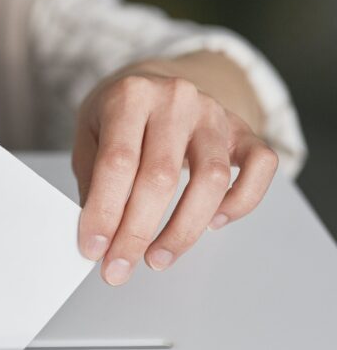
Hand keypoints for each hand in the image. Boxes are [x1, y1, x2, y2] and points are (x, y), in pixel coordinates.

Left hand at [72, 64, 278, 284]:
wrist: (153, 83)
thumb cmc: (117, 113)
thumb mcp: (88, 134)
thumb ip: (92, 179)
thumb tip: (99, 235)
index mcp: (130, 96)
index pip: (117, 162)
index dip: (105, 211)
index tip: (94, 248)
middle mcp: (175, 100)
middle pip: (161, 177)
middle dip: (137, 232)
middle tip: (119, 267)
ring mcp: (214, 113)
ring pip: (211, 180)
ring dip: (183, 230)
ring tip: (157, 258)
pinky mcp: (242, 129)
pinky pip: (260, 168)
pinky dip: (241, 203)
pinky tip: (213, 224)